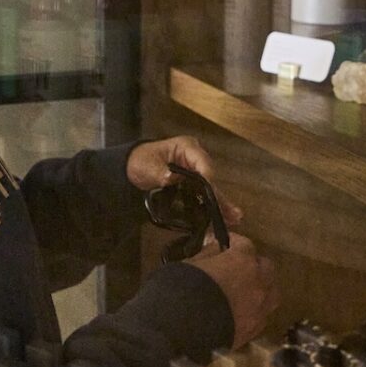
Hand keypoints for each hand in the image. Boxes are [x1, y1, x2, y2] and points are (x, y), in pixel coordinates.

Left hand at [127, 135, 242, 228]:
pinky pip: (203, 195)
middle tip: (232, 212)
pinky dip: (212, 205)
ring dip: (220, 203)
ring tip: (234, 218)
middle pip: (210, 178)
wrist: (131, 167)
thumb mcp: (148, 166)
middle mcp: (195, 159)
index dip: (207, 179)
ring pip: (210, 189)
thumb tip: (171, 179)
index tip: (209, 196)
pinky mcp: (192, 184)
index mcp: (187, 147)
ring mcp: (195, 172)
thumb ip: (161, 173)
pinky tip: (225, 217)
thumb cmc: (140, 161)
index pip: (203, 163)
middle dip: (219, 196)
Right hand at [186, 233, 278, 347]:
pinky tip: (242, 313)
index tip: (226, 244)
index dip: (234, 243)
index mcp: (241, 261)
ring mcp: (259, 307)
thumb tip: (216, 249)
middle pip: (265, 266)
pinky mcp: (254, 330)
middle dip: (253, 264)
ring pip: (272, 292)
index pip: (245, 244)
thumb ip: (209, 254)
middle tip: (238, 267)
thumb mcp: (192, 263)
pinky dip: (255, 311)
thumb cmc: (183, 289)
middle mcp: (257, 282)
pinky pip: (262, 315)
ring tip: (247, 291)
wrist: (183, 329)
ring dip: (262, 288)